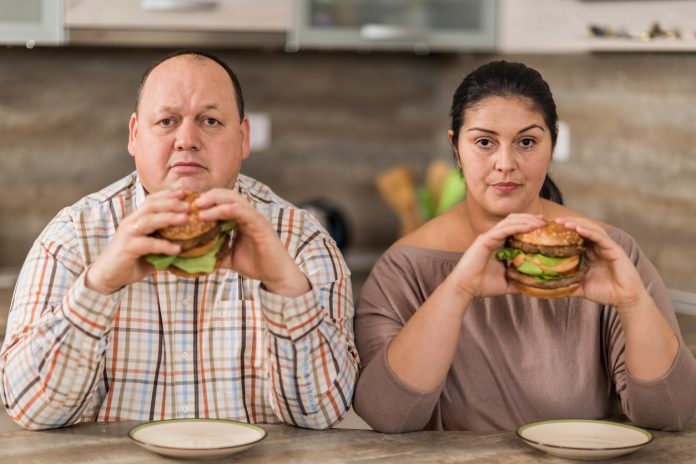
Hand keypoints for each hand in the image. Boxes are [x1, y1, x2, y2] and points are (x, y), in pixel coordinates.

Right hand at [85, 190, 189, 293]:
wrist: (107, 276)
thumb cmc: (131, 261)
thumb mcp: (151, 249)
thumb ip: (165, 242)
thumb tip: (191, 243)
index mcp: (136, 219)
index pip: (151, 201)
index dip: (167, 195)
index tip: (185, 193)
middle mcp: (131, 222)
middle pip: (151, 206)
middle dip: (171, 203)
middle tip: (189, 205)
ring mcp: (128, 234)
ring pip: (149, 220)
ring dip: (168, 218)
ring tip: (185, 219)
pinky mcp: (127, 247)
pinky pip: (147, 244)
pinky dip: (163, 245)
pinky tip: (177, 249)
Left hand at [196, 188, 310, 296]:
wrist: (276, 276)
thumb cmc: (256, 265)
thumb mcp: (228, 258)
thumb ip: (214, 254)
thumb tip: (193, 258)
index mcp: (241, 219)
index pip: (223, 201)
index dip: (206, 200)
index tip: (187, 206)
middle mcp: (248, 215)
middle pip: (227, 195)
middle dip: (207, 196)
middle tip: (190, 203)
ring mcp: (255, 218)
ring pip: (234, 199)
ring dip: (214, 200)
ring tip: (197, 205)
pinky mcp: (260, 225)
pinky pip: (242, 212)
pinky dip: (225, 210)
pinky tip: (209, 215)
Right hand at [449, 214, 545, 298]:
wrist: (466, 288)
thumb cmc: (482, 285)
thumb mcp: (507, 283)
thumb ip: (520, 282)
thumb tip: (535, 287)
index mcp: (499, 244)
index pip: (516, 228)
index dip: (530, 225)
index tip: (544, 226)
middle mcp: (494, 237)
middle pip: (514, 220)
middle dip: (530, 218)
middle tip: (545, 221)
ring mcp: (489, 237)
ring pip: (510, 221)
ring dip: (527, 220)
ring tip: (541, 223)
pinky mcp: (485, 239)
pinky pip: (504, 229)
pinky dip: (518, 226)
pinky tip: (529, 227)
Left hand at [555, 217, 645, 307]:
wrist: (624, 299)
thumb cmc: (604, 292)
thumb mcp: (579, 287)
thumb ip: (565, 285)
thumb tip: (546, 288)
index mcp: (587, 253)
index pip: (573, 237)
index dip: (561, 232)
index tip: (546, 229)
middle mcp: (596, 247)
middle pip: (581, 229)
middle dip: (567, 224)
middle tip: (553, 222)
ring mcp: (605, 247)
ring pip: (590, 229)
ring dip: (577, 224)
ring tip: (563, 222)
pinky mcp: (615, 249)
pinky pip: (601, 237)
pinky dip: (589, 232)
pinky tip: (578, 229)